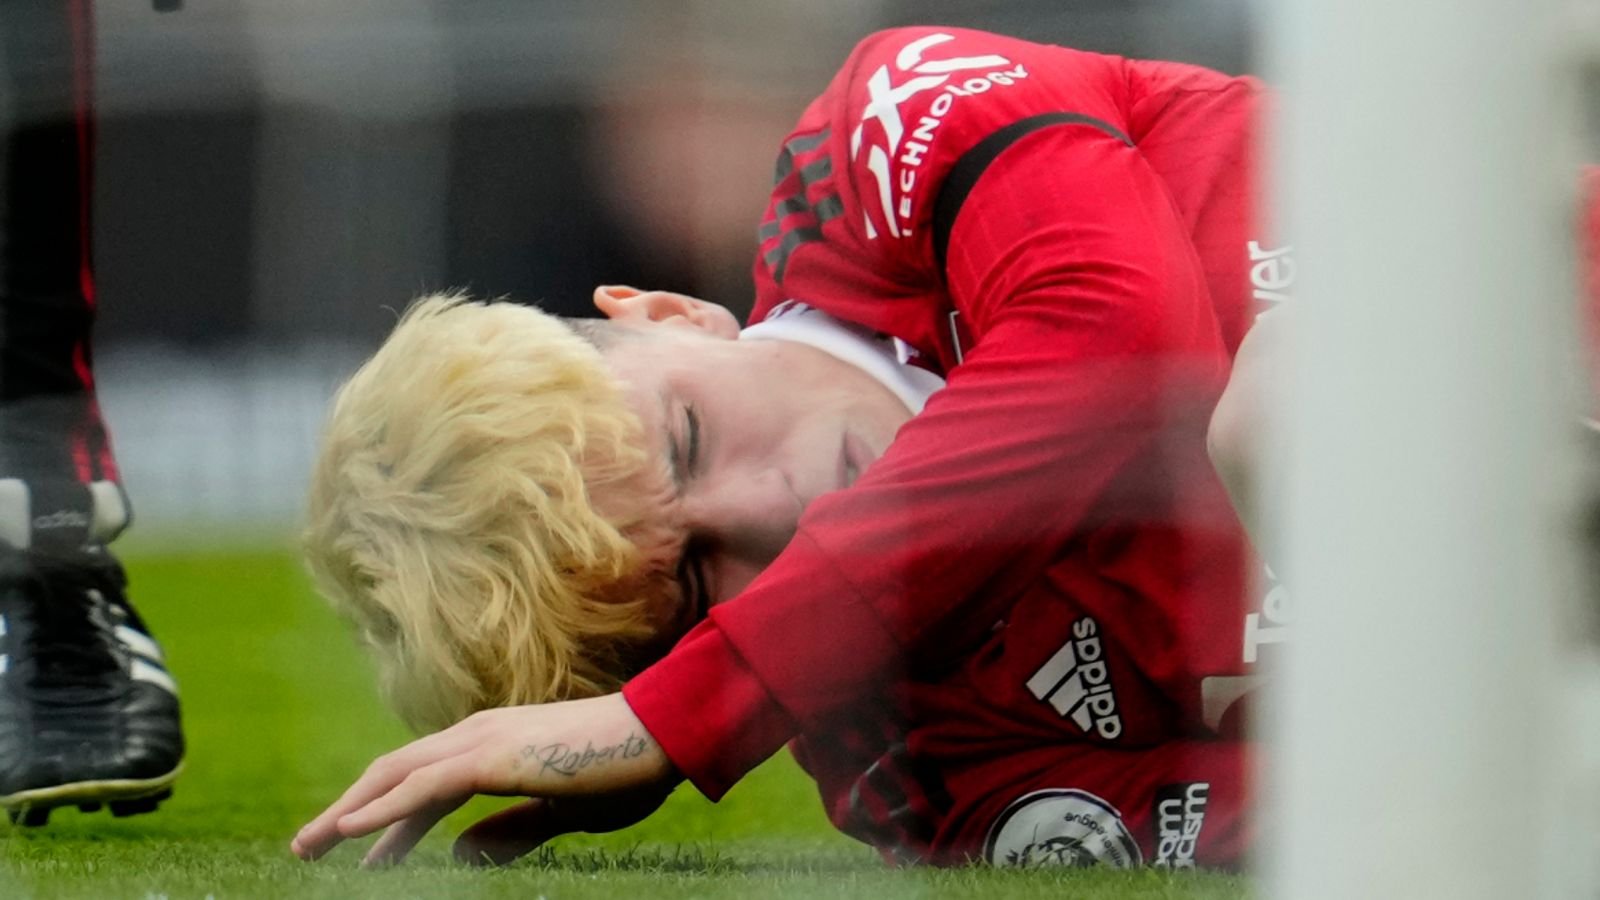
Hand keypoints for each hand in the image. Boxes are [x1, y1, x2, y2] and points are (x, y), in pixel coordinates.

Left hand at [291, 693, 676, 865]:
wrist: (661, 734)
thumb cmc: (623, 769)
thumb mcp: (560, 812)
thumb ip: (512, 830)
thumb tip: (463, 856)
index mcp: (493, 744)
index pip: (423, 784)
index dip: (387, 820)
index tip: (362, 854)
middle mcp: (477, 733)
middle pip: (394, 772)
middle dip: (347, 810)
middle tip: (307, 848)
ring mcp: (482, 740)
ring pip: (396, 776)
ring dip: (348, 811)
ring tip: (310, 845)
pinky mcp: (492, 757)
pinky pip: (423, 786)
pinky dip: (383, 808)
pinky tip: (352, 830)